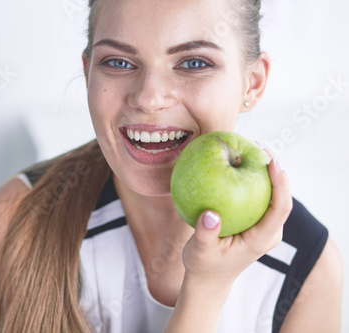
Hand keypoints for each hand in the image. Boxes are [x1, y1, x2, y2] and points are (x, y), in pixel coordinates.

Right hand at [181, 157, 292, 285]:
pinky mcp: (256, 222)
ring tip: (251, 146)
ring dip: (265, 171)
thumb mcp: (199, 252)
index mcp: (261, 240)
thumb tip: (210, 214)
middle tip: (258, 144)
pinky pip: (259, 196)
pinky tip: (236, 161)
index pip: (281, 208)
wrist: (208, 279)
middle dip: (276, 169)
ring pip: (273, 194)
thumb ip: (205, 234)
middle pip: (282, 196)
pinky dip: (250, 178)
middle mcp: (269, 232)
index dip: (281, 183)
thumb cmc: (203, 266)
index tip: (272, 161)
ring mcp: (264, 227)